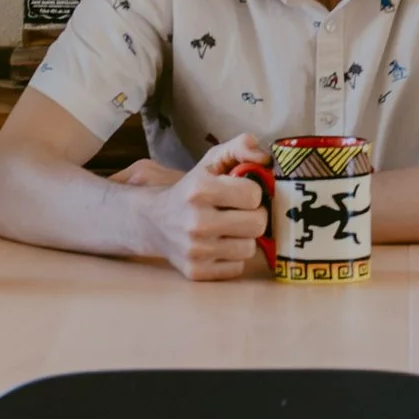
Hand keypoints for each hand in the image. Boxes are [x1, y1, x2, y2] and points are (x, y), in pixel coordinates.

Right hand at [139, 139, 267, 281]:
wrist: (152, 221)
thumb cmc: (191, 190)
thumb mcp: (211, 162)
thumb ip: (239, 147)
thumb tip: (265, 157)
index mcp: (199, 190)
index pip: (253, 195)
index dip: (252, 193)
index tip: (241, 193)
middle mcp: (196, 222)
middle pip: (257, 224)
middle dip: (253, 216)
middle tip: (240, 212)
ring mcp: (195, 250)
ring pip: (249, 248)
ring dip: (244, 238)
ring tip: (229, 229)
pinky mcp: (196, 271)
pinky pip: (237, 267)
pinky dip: (232, 257)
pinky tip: (219, 245)